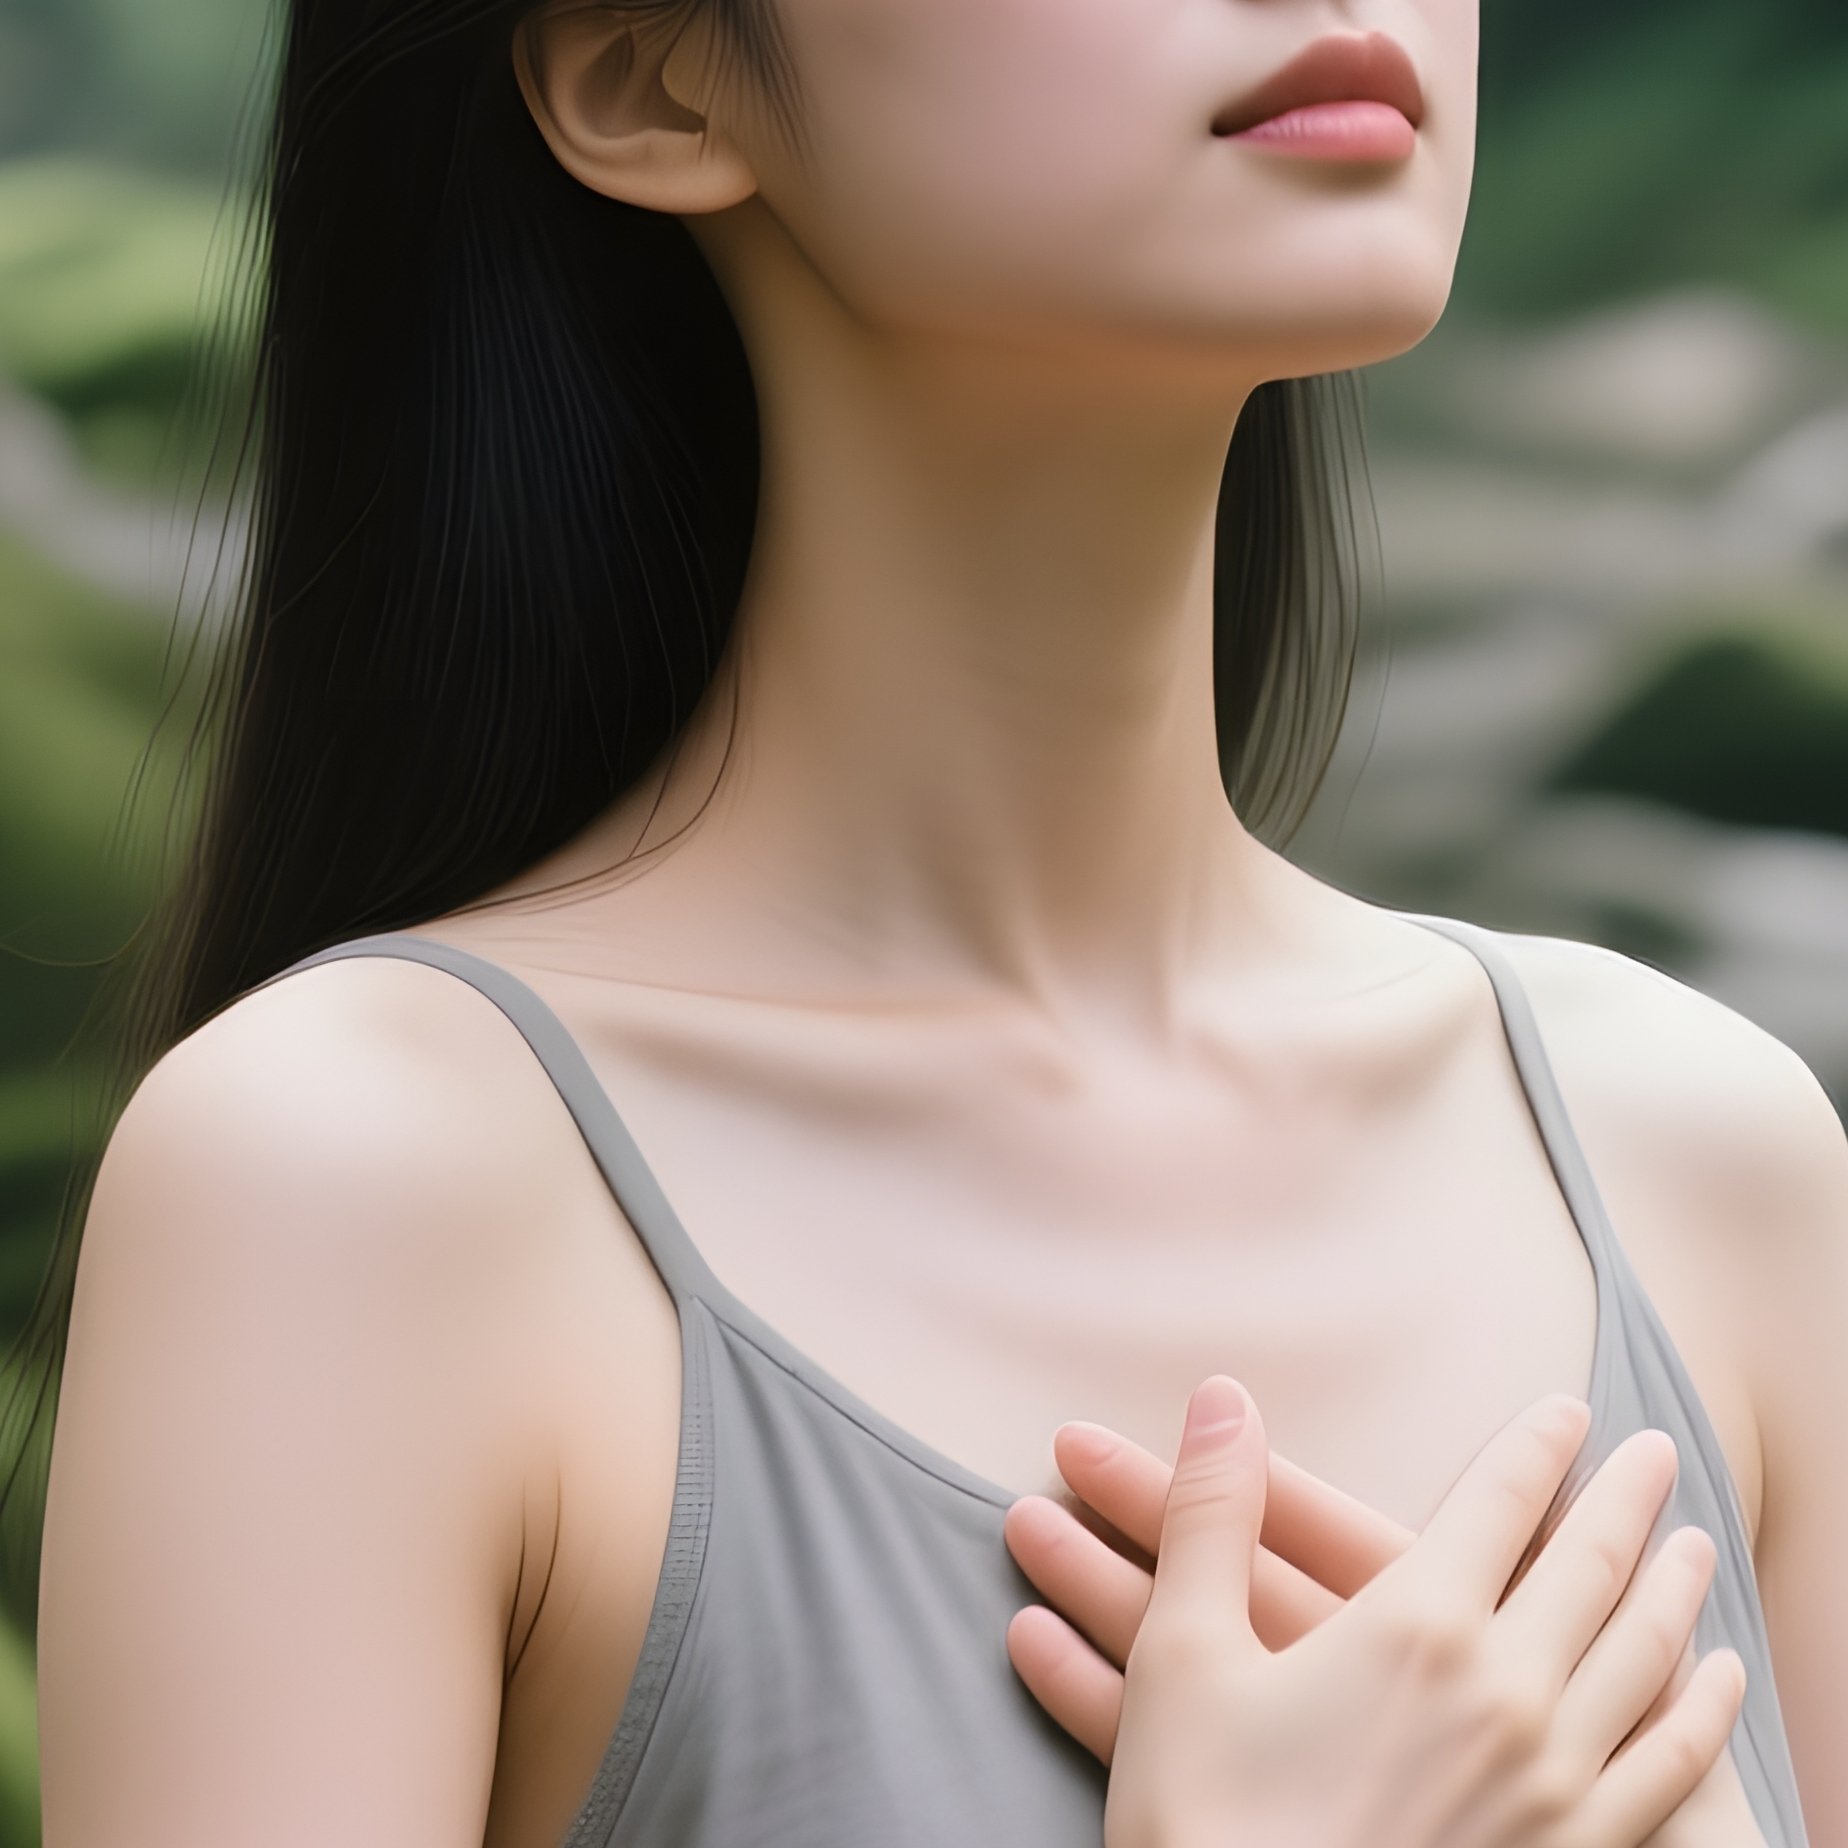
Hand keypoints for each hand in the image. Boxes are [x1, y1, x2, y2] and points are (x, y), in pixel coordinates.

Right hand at [1010, 1376, 1744, 1847]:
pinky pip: (1666, 1766)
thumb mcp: (1184, 1656)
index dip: (1534, 1447)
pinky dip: (1700, 1711)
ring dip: (1676, 1589)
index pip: (1497, 1505)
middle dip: (1626, 1500)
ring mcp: (1552, 1780)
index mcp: (1414, 1627)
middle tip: (1655, 1452)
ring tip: (1697, 1544)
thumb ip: (1211, 1516)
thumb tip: (1222, 1399)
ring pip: (1643, 1657)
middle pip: (1591, 1567)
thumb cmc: (1211, 1818)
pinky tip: (1715, 1682)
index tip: (1568, 1410)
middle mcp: (1504, 1691)